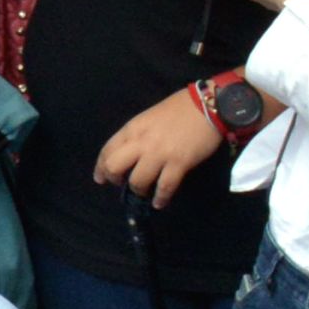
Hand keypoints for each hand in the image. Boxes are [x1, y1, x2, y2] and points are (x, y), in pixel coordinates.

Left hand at [94, 84, 229, 204]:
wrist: (207, 105)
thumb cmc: (179, 108)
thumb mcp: (149, 117)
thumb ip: (137, 134)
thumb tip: (131, 152)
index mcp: (132, 128)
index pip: (107, 150)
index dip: (101, 167)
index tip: (100, 178)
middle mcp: (140, 141)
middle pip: (114, 167)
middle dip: (115, 179)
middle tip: (122, 185)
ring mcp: (159, 153)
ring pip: (138, 181)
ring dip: (139, 191)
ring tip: (144, 194)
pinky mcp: (178, 163)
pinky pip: (165, 187)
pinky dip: (161, 198)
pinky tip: (160, 203)